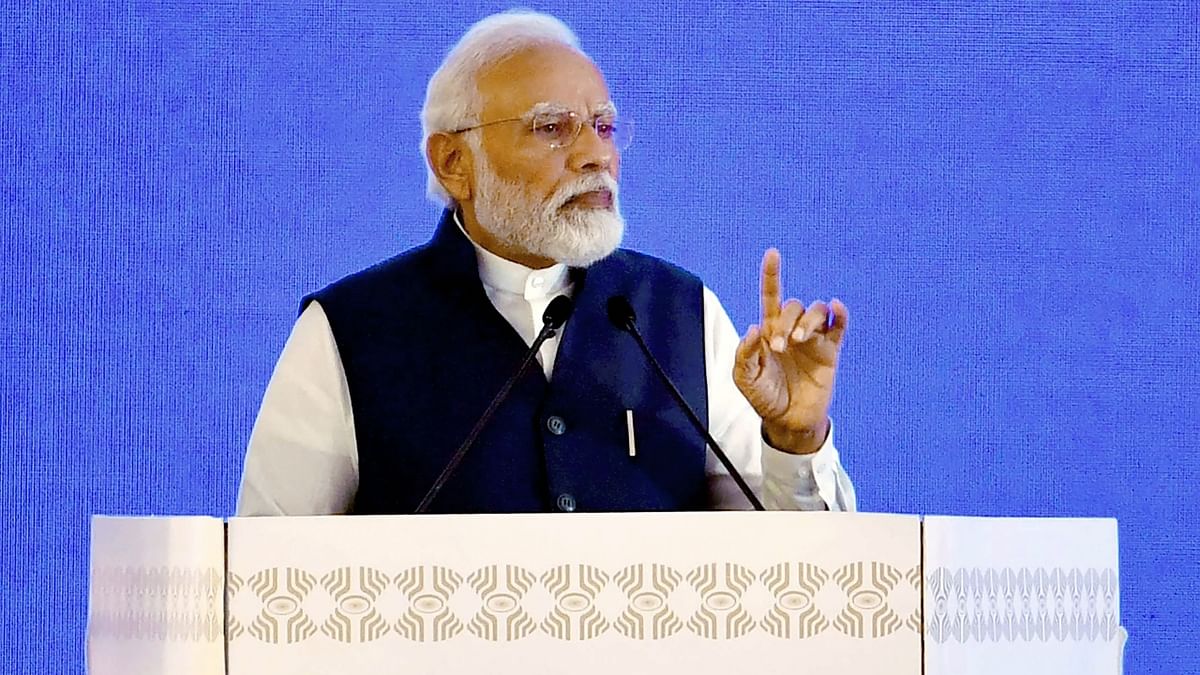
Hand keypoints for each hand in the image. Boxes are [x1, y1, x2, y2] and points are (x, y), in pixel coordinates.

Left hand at [733, 249, 847, 454]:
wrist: (787, 421)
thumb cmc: (764, 397)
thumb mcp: (744, 378)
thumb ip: (745, 353)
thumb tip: (755, 328)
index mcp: (769, 331)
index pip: (771, 296)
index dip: (771, 275)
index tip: (772, 253)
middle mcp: (792, 330)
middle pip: (794, 305)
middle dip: (786, 321)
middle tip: (780, 347)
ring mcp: (813, 340)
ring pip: (817, 311)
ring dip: (808, 321)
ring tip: (799, 341)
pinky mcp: (830, 352)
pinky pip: (839, 326)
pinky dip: (840, 314)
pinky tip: (836, 309)